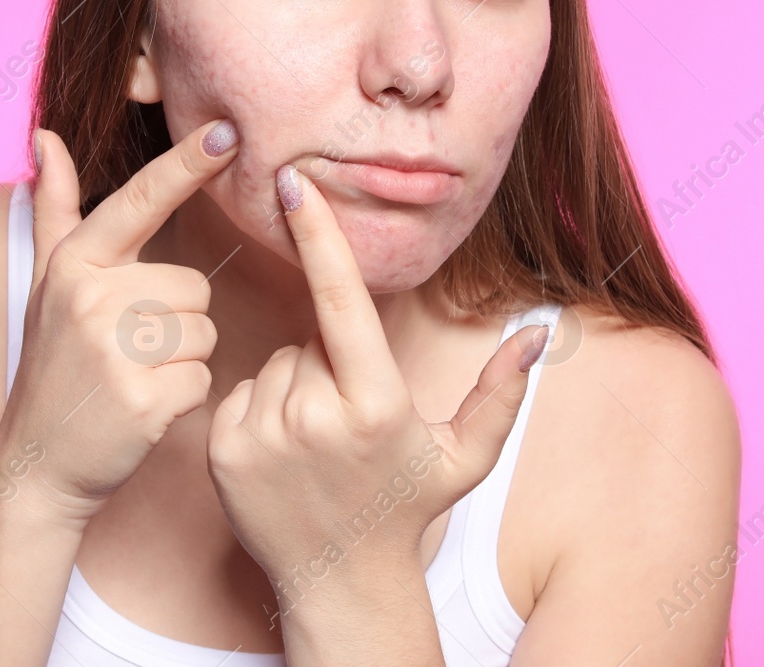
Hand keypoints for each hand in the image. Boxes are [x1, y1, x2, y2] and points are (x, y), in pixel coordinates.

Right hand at [0, 119, 238, 528]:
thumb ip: (54, 208)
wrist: (37, 466)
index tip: (228, 130)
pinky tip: (144, 409)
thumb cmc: (53, 367)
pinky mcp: (141, 399)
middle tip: (129, 353)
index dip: (187, 164)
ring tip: (135, 378)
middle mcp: (90, 299)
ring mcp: (114, 350)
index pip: (142, 200)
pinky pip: (203, 376)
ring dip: (184, 359)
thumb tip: (47, 136)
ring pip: (204, 330)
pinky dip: (184, 396)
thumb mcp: (46, 284)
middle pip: (193, 286)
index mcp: (75, 264)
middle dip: (178, 320)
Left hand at [205, 163, 548, 612]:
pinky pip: (240, 392)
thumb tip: (540, 332)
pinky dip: (260, 409)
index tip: (293, 182)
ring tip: (316, 443)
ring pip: (275, 364)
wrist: (339, 581)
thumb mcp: (465, 456)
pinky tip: (282, 452)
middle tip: (347, 420)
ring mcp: (262, 433)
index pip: (340, 299)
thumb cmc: (407, 508)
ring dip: (294, 385)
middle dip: (329, 360)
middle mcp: (314, 415)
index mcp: (375, 403)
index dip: (319, 234)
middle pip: (311, 338)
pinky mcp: (222, 449)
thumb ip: (501, 391)